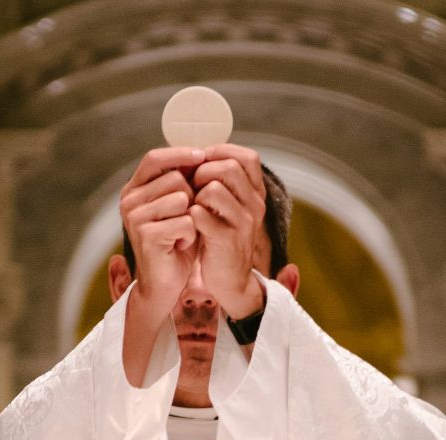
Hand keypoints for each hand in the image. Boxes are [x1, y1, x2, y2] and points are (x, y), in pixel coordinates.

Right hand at [119, 147, 204, 317]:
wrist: (165, 283)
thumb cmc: (176, 242)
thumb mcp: (179, 206)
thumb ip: (184, 181)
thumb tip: (201, 152)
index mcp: (134, 189)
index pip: (154, 158)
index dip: (179, 154)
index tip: (203, 155)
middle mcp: (129, 200)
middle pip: (174, 178)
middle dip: (191, 196)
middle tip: (186, 219)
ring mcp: (135, 217)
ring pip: (181, 198)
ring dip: (192, 217)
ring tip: (182, 233)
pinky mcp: (146, 235)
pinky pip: (185, 221)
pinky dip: (191, 234)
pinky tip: (181, 245)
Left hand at [188, 144, 266, 318]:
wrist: (230, 281)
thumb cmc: (222, 239)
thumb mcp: (229, 208)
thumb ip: (222, 183)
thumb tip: (199, 154)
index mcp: (256, 194)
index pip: (247, 157)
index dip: (222, 152)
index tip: (203, 162)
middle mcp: (255, 206)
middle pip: (229, 167)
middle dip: (203, 171)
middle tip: (194, 186)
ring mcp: (243, 223)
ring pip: (214, 188)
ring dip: (195, 194)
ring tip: (193, 207)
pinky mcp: (227, 241)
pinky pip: (201, 214)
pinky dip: (189, 215)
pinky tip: (189, 224)